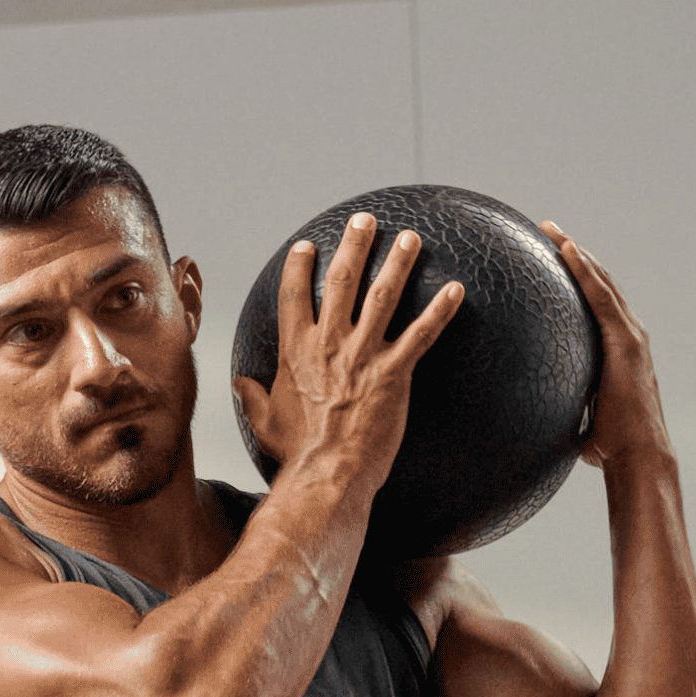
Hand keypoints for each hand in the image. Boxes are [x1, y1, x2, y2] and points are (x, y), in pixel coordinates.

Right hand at [233, 210, 463, 506]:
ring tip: (411, 238)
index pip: (295, 295)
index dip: (300, 266)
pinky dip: (440, 310)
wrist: (326, 475)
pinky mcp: (394, 373)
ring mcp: (362, 356)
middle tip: (367, 221)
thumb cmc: (296, 454)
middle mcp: (329, 343)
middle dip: (355, 245)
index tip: (307, 247)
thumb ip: (253, 397)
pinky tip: (456, 289)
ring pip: (383, 296)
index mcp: (296, 351)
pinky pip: (421, 334)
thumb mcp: (265, 422)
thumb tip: (239, 384)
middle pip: (342, 280)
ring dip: (399, 263)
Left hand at [541, 225, 670, 470]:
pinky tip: (566, 250)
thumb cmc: (610, 446)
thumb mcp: (579, 416)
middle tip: (547, 232)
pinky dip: (584, 271)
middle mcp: (629, 335)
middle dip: (575, 255)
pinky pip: (600, 297)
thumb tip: (532, 415)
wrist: (637, 456)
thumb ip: (563, 405)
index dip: (578, 278)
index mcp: (619, 349)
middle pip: (600, 284)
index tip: (554, 258)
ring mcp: (630, 335)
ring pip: (601, 282)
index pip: (597, 304)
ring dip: (576, 253)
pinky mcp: (625, 341)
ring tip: (551, 231)